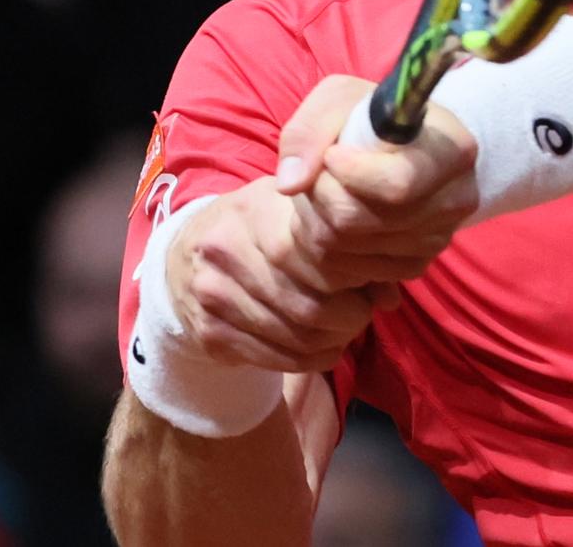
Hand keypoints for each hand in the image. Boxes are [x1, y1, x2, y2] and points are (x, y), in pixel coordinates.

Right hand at [163, 177, 388, 374]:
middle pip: (309, 306)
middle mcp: (226, 254)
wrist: (183, 255)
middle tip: (362, 313)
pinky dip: (309, 359)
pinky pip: (276, 360)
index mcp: (254, 213)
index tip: (369, 281)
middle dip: (349, 318)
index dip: (354, 279)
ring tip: (344, 330)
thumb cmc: (257, 226)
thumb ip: (346, 243)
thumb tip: (390, 294)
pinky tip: (321, 346)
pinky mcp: (210, 335)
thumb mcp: (296, 212)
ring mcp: (214, 298)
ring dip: (333, 342)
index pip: (319, 259)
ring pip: (296, 339)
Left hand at [273, 75, 479, 282]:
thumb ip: (309, 130)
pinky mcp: (417, 265)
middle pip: (358, 219)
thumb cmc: (373, 117)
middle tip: (319, 171)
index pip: (395, 184)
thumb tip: (289, 183)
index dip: (348, 173)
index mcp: (452, 150)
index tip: (331, 154)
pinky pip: (350, 269)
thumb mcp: (340, 99)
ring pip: (345, 245)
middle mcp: (455, 200)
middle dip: (320, 194)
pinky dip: (329, 244)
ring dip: (317, 218)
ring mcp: (438, 239)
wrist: (404, 148)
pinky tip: (337, 216)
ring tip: (326, 189)